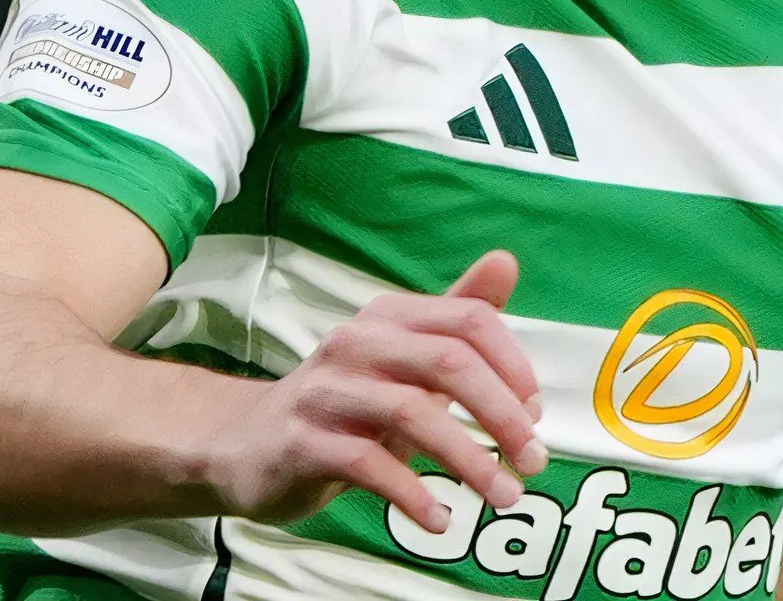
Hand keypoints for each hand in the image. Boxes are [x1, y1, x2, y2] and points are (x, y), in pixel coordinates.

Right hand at [199, 249, 549, 532]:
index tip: (536, 415)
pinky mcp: (301, 440)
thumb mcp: (404, 359)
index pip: (469, 321)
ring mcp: (325, 390)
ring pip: (411, 413)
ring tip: (504, 495)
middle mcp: (356, 342)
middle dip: (502, 415)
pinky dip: (411, 493)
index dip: (513, 366)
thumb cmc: (345, 403)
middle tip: (535, 461)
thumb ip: (456, 318)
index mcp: (389, 317)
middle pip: (447, 362)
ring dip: (468, 460)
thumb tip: (505, 261)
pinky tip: (438, 520)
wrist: (246, 444)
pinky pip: (365, 462)